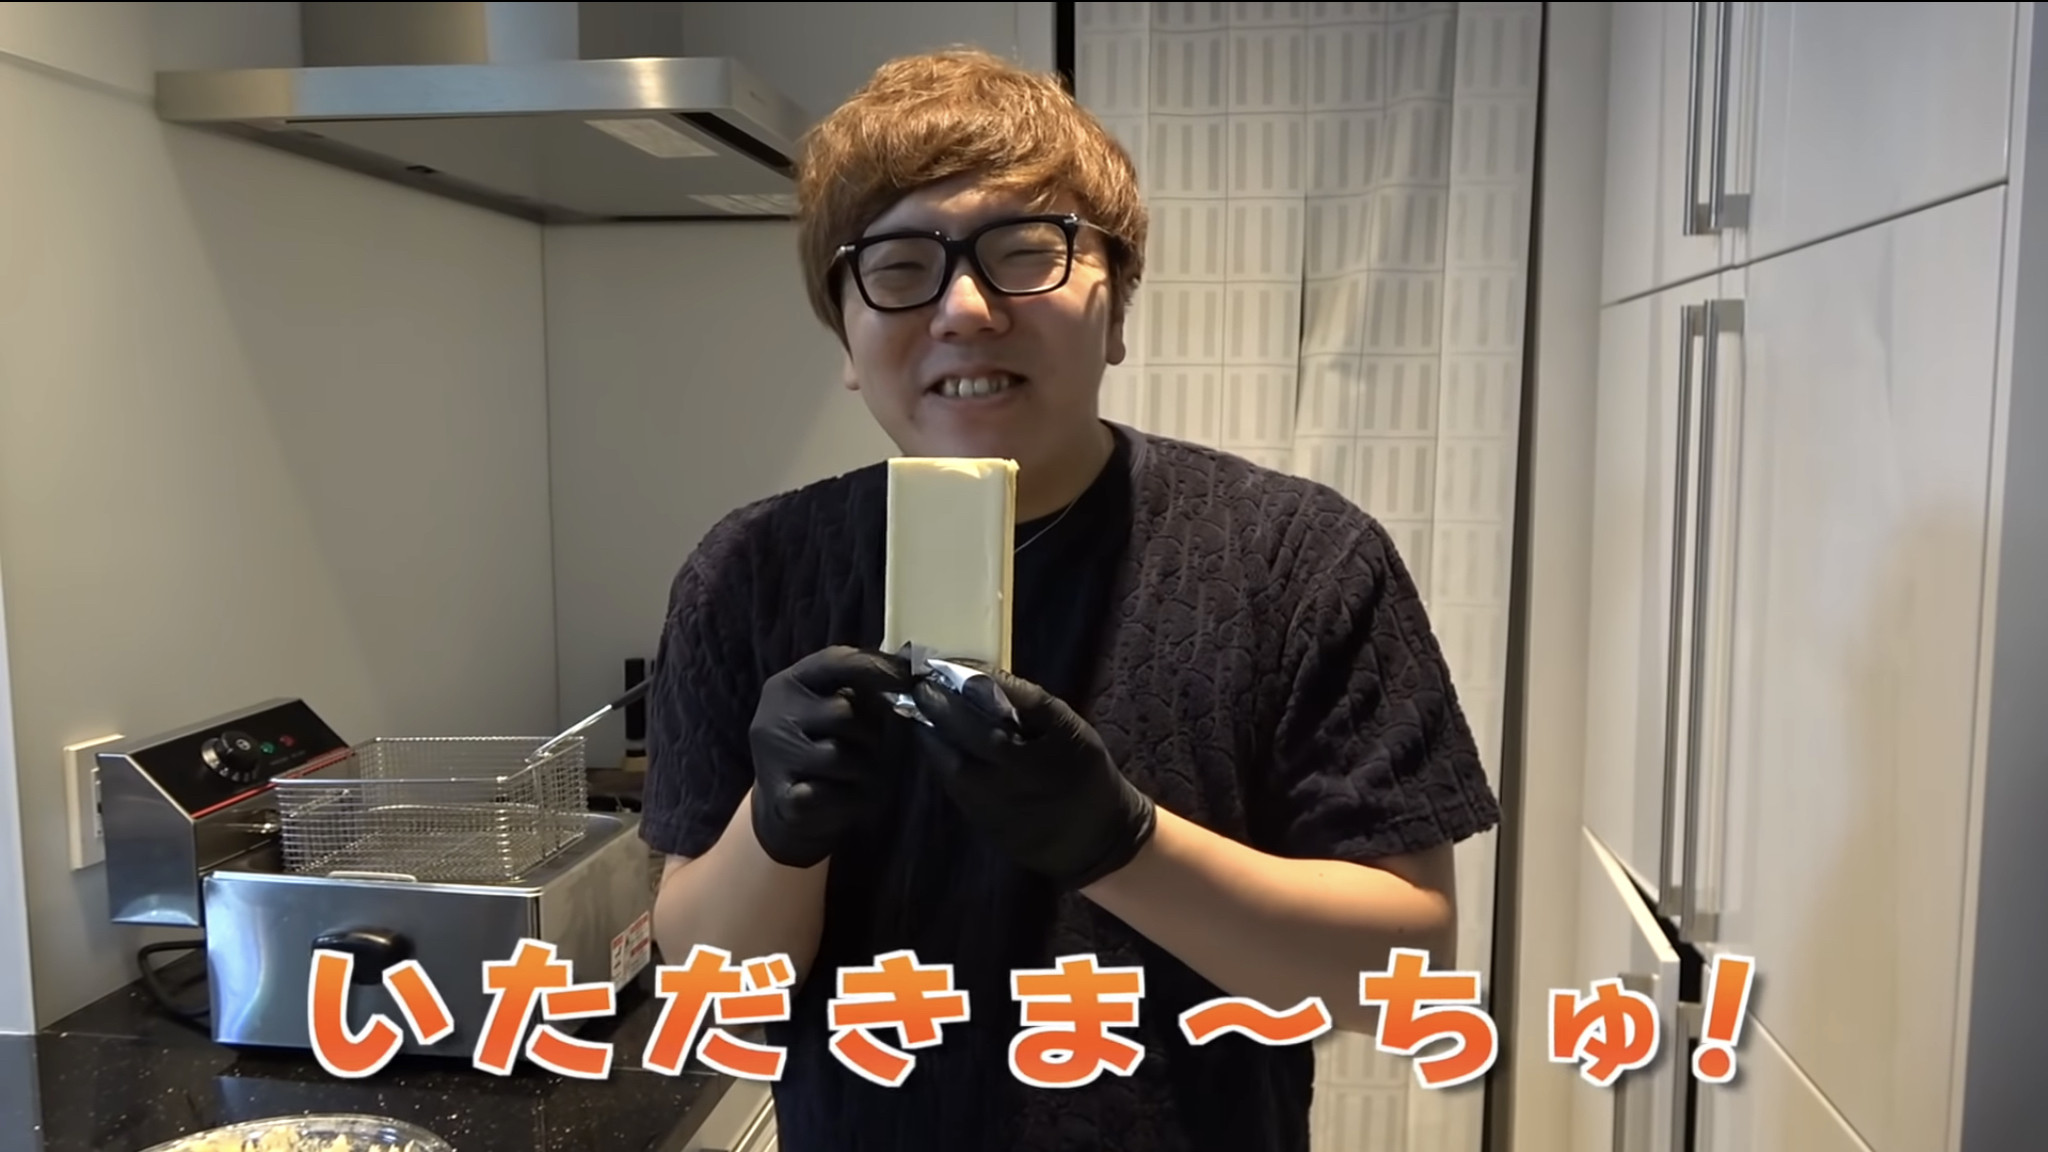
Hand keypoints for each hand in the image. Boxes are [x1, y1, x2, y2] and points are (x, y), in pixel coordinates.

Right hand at [747, 646, 911, 868]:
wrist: (786, 808)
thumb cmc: (821, 749)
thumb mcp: (832, 709)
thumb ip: (860, 689)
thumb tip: (912, 673)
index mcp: (787, 685)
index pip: (834, 661)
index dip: (876, 667)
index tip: (910, 677)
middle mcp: (772, 717)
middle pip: (842, 712)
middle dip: (868, 733)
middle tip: (870, 750)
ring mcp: (773, 759)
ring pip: (840, 756)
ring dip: (861, 769)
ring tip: (856, 777)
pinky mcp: (783, 800)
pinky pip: (832, 793)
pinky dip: (847, 798)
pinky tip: (841, 796)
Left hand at [909, 668, 1156, 888]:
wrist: (1096, 840)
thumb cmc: (1086, 775)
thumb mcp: (1071, 729)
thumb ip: (1029, 701)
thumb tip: (985, 675)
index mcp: (1022, 756)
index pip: (976, 711)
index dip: (953, 685)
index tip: (936, 663)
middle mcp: (997, 784)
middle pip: (952, 737)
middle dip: (932, 706)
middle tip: (921, 684)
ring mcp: (984, 808)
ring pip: (945, 764)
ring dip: (930, 734)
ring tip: (924, 709)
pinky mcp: (979, 824)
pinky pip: (952, 785)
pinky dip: (943, 759)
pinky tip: (942, 742)